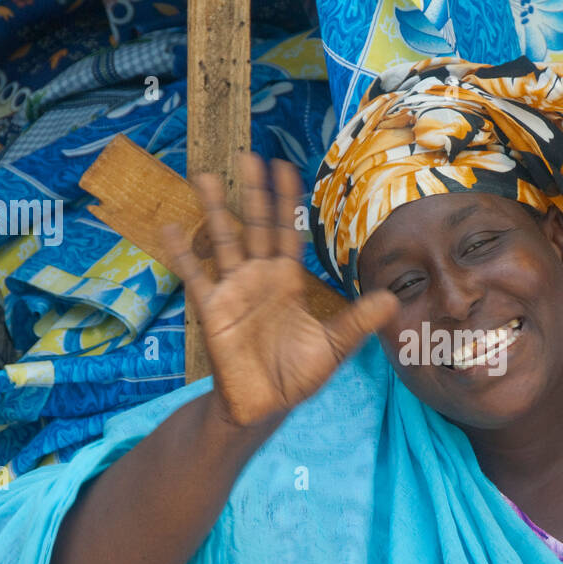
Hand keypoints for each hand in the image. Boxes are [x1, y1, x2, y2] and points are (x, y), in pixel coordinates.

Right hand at [162, 154, 397, 427]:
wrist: (263, 407)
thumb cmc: (297, 376)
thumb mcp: (334, 347)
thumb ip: (359, 321)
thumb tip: (393, 298)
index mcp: (287, 281)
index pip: (287, 231)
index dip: (285, 200)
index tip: (285, 166)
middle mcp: (259, 278)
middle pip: (255, 226)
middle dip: (252, 192)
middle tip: (247, 156)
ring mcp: (233, 290)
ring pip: (223, 240)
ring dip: (213, 209)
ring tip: (203, 176)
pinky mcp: (213, 310)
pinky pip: (195, 276)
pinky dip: (181, 253)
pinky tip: (169, 227)